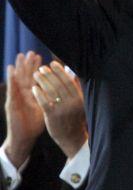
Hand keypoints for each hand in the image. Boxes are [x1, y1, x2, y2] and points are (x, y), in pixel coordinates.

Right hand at [1, 52, 44, 167]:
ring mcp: (16, 98)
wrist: (24, 137)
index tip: (43, 58)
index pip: (36, 79)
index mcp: (33, 95)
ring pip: (18, 80)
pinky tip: (10, 70)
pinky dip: (11, 79)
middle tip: (31, 52)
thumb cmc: (35, 124)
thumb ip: (52, 98)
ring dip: (19, 67)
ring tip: (20, 56)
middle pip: (26, 77)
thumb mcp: (46, 108)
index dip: (39, 70)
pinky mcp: (11, 103)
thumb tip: (64, 92)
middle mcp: (24, 95)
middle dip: (29, 65)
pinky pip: (11, 89)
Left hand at [32, 61, 86, 158]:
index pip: (69, 81)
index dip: (60, 71)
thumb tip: (69, 72)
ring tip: (36, 75)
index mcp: (80, 98)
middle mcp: (73, 103)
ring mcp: (63, 110)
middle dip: (50, 74)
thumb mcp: (78, 103)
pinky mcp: (53, 116)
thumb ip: (75, 89)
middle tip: (42, 67)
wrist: (71, 137)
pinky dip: (39, 94)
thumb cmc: (73, 117)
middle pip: (60, 84)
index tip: (53, 64)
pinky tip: (34, 88)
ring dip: (42, 81)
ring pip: (51, 91)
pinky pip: (45, 102)